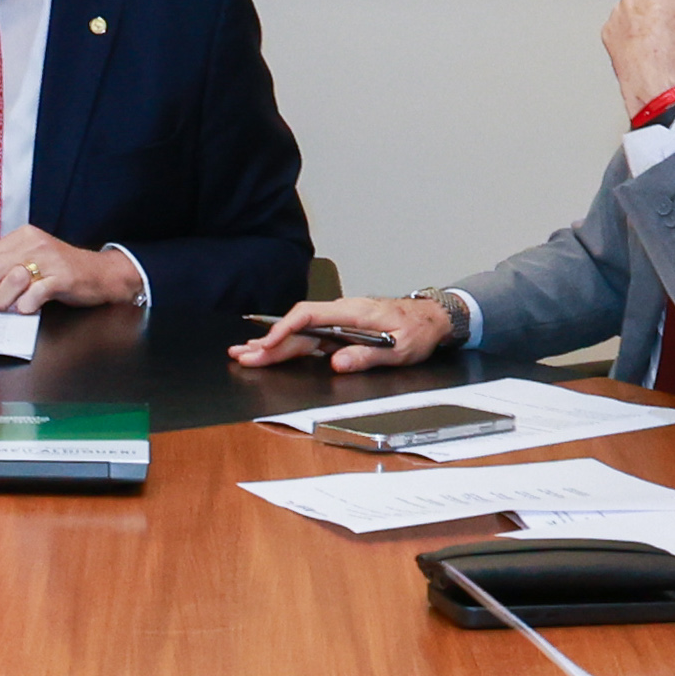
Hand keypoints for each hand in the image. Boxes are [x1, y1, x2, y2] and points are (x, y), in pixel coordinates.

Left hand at [0, 228, 139, 314]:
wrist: (100, 274)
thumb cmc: (60, 271)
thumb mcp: (30, 261)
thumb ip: (5, 269)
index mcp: (22, 237)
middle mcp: (34, 243)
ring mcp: (50, 259)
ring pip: (12, 279)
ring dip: (1, 299)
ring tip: (1, 308)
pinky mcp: (63, 276)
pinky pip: (37, 292)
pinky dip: (26, 304)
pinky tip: (24, 309)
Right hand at [232, 291, 461, 372]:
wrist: (433, 318)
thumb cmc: (418, 330)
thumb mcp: (399, 349)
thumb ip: (367, 356)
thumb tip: (336, 363)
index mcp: (353, 312)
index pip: (309, 316)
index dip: (285, 330)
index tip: (268, 345)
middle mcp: (341, 313)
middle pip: (297, 326)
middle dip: (268, 343)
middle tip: (242, 355)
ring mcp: (339, 320)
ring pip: (299, 331)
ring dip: (272, 344)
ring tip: (245, 353)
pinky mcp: (340, 329)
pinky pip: (309, 335)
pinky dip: (288, 344)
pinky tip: (271, 351)